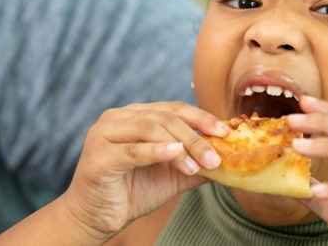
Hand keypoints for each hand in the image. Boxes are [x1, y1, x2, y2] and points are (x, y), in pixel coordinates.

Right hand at [61, 102, 227, 242]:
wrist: (96, 217)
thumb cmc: (132, 192)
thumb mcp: (171, 176)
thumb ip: (195, 164)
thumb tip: (231, 161)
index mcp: (135, 115)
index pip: (174, 109)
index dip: (201, 117)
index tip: (226, 132)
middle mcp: (118, 117)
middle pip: (164, 117)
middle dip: (194, 137)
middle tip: (215, 157)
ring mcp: (104, 133)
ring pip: (149, 129)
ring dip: (179, 146)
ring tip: (197, 165)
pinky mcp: (98, 155)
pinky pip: (132, 150)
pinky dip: (155, 151)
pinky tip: (175, 155)